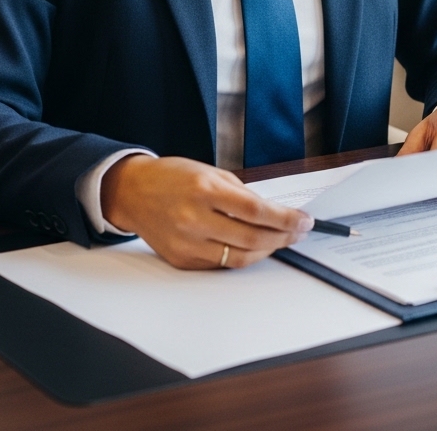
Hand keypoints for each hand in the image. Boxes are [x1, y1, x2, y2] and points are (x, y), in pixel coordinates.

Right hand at [101, 155, 313, 269]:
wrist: (132, 192)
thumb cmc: (173, 177)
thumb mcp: (211, 173)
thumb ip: (241, 194)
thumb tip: (273, 213)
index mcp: (205, 190)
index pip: (257, 211)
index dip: (286, 219)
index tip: (304, 221)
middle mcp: (195, 219)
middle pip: (252, 238)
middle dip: (283, 237)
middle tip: (298, 232)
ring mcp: (187, 243)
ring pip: (239, 258)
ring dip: (267, 251)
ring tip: (281, 241)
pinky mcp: (182, 260)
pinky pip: (221, 264)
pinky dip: (242, 257)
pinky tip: (253, 247)